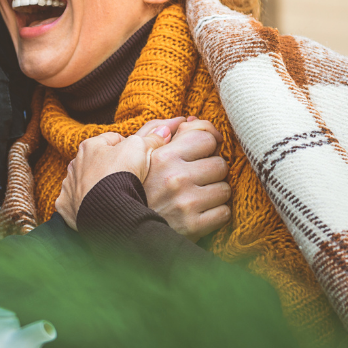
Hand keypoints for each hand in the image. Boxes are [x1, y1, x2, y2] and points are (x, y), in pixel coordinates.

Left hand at [55, 123, 176, 229]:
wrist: (107, 210)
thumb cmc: (121, 174)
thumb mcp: (140, 149)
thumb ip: (151, 139)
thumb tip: (163, 131)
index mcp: (90, 146)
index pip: (113, 140)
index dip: (130, 147)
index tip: (139, 158)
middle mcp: (75, 163)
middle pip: (98, 160)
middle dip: (111, 166)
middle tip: (129, 177)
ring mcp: (70, 185)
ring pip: (85, 181)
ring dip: (97, 185)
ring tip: (114, 194)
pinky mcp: (67, 205)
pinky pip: (75, 201)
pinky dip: (85, 203)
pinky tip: (98, 207)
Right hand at [141, 117, 230, 241]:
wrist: (122, 227)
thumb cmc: (133, 188)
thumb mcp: (138, 155)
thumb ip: (160, 132)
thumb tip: (189, 119)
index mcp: (163, 156)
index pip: (206, 137)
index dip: (207, 144)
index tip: (204, 151)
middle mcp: (175, 177)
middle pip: (220, 164)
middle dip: (211, 171)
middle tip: (197, 178)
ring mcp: (186, 203)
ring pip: (225, 189)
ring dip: (214, 193)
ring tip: (197, 196)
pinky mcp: (193, 226)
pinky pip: (224, 213)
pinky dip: (215, 214)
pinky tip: (199, 213)